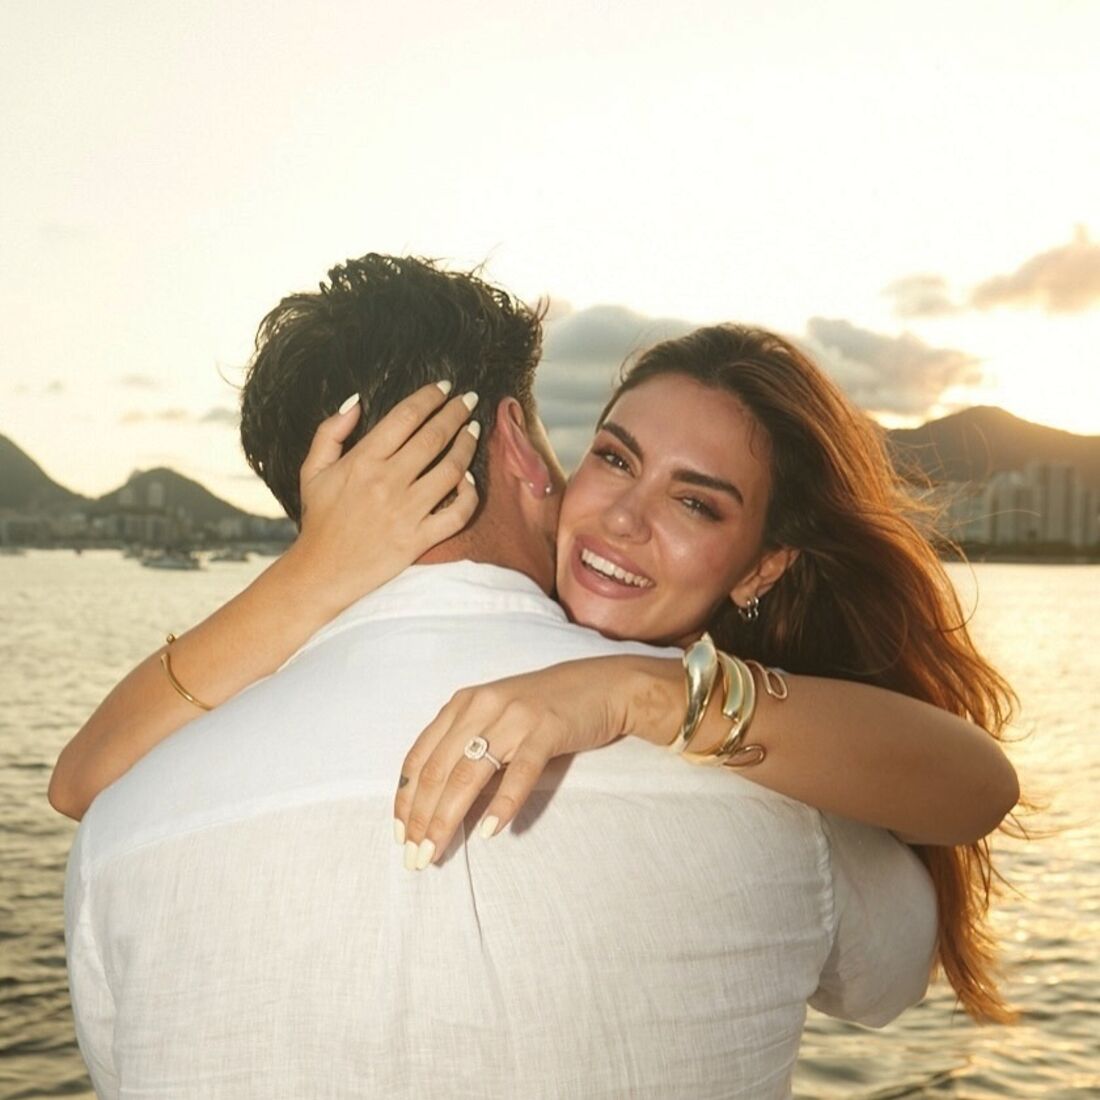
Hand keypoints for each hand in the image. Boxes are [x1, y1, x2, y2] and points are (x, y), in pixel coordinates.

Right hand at [285, 381, 480, 615]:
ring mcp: (406, 512)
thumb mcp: (312, 470)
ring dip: (467, 446)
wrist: (322, 571)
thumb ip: (330, 432)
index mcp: (362, 461)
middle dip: (457, 412)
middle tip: (471, 399)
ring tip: (474, 431)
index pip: (405, 417)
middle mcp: (387, 482)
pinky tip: (471, 480)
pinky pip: (456, 514)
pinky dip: (470, 495)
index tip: (443, 387)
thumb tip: (355, 401)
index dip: (429, 397)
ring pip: (451, 470)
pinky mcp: (419, 539)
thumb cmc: (320, 519)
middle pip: (433, 437)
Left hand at [393, 656, 678, 869]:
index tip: (400, 837)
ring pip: (468, 774)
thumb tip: (436, 805)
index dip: (405, 799)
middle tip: (415, 858)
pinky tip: (490, 832)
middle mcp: (482, 706)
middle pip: (439, 770)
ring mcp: (514, 717)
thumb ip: (466, 747)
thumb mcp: (495, 719)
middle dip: (421, 818)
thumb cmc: (542, 708)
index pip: (420, 757)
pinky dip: (502, 804)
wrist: (600, 686)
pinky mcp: (546, 730)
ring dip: (448, 818)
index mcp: (462, 704)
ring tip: (436, 852)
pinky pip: (519, 772)